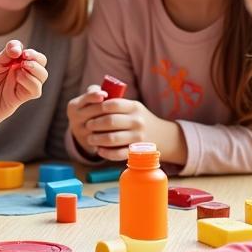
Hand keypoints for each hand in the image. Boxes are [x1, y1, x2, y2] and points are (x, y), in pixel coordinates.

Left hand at [0, 40, 47, 130]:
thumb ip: (6, 54)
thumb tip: (19, 49)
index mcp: (17, 63)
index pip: (33, 54)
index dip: (31, 51)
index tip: (19, 52)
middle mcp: (23, 73)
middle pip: (42, 62)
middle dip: (36, 58)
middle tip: (24, 57)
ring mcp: (24, 85)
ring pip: (42, 75)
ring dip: (34, 69)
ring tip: (20, 68)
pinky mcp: (22, 98)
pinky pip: (35, 90)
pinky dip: (30, 81)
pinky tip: (17, 78)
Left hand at [68, 84, 184, 163]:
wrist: (164, 136)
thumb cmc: (140, 119)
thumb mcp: (133, 107)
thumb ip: (116, 103)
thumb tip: (93, 97)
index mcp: (134, 107)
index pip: (112, 104)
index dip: (98, 107)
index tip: (90, 110)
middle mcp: (137, 121)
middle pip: (110, 121)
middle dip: (94, 124)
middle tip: (87, 125)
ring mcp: (138, 137)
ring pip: (112, 138)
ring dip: (97, 139)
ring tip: (89, 139)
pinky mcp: (137, 151)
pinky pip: (118, 153)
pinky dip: (106, 152)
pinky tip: (99, 150)